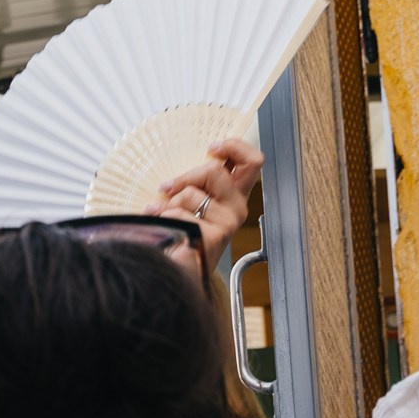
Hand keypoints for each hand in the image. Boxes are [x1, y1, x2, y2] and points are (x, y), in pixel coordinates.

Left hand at [146, 134, 261, 272]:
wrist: (179, 270)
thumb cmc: (184, 233)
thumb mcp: (192, 200)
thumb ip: (195, 182)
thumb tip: (180, 168)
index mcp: (235, 194)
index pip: (252, 161)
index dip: (235, 146)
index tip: (213, 148)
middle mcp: (237, 207)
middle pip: (216, 170)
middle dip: (186, 177)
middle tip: (168, 187)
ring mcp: (228, 222)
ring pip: (191, 193)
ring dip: (170, 204)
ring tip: (166, 216)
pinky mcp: (215, 235)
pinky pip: (181, 214)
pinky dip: (166, 219)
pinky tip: (168, 229)